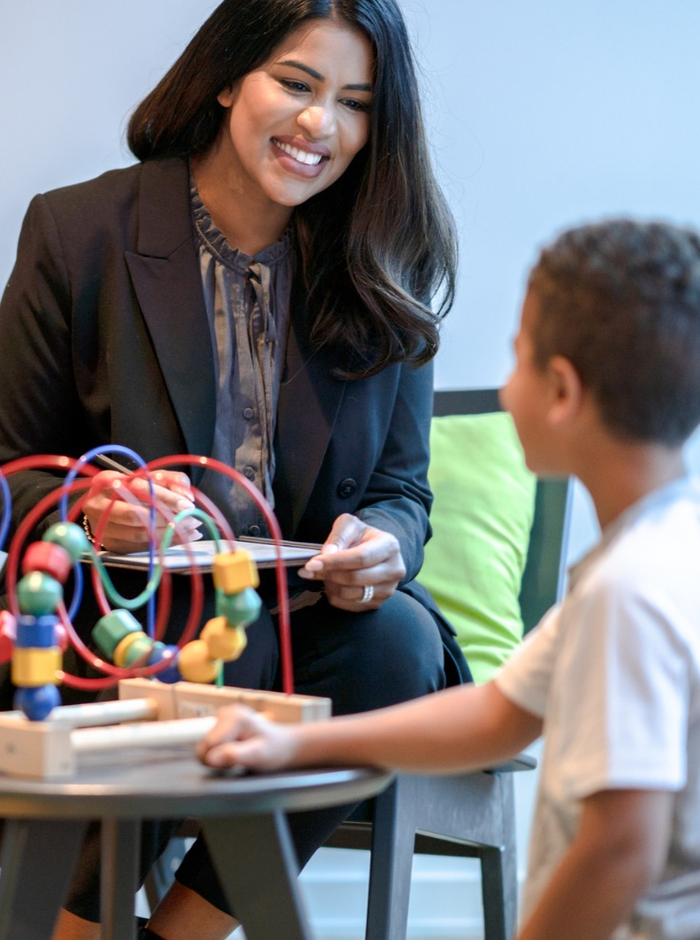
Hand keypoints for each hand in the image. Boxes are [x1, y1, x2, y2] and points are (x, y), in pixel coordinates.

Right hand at [82, 469, 201, 553]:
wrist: (105, 506)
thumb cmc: (132, 489)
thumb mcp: (149, 476)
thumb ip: (171, 480)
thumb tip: (186, 496)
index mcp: (106, 481)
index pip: (138, 488)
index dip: (165, 497)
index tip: (187, 504)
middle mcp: (98, 505)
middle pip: (135, 514)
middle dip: (167, 518)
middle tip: (192, 519)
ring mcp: (102, 528)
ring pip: (139, 534)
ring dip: (168, 534)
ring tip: (192, 530)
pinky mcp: (110, 545)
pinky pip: (141, 547)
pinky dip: (164, 544)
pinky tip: (182, 538)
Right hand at [197, 705, 297, 771]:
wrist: (283, 745)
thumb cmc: (274, 750)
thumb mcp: (258, 755)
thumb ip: (234, 755)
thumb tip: (211, 758)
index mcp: (235, 717)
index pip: (209, 744)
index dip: (218, 758)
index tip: (234, 760)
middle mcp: (226, 712)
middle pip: (205, 744)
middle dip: (217, 757)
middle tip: (238, 758)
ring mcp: (223, 717)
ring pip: (205, 745)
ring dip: (217, 755)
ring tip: (238, 755)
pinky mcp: (221, 723)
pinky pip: (209, 744)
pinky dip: (219, 752)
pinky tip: (234, 750)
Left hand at [296, 514, 405, 610]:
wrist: (374, 550)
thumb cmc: (361, 536)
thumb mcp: (350, 526)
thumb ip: (338, 536)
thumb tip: (327, 554)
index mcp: (389, 546)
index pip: (361, 558)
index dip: (335, 562)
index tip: (312, 563)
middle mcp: (394, 570)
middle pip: (355, 578)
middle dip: (328, 573)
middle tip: (309, 569)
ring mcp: (388, 590)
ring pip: (351, 594)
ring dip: (330, 584)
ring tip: (322, 573)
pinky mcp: (377, 603)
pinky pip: (349, 605)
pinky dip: (335, 596)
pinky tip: (331, 583)